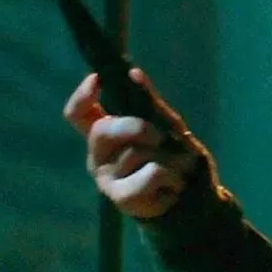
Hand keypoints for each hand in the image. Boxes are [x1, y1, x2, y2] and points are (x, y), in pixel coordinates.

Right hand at [63, 68, 209, 218]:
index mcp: (106, 133)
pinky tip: (173, 186)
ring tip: (176, 168)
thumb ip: (149, 102)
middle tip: (160, 137)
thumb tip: (133, 72)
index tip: (96, 79)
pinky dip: (173, 175)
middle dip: (136, 127)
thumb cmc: (174, 156)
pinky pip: (153, 173)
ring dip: (170, 157)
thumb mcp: (166, 125)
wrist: (193, 196)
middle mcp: (98, 156)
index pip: (78, 114)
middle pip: (103, 130)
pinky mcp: (121, 198)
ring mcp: (106, 179)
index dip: (82, 96)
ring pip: (137, 153)